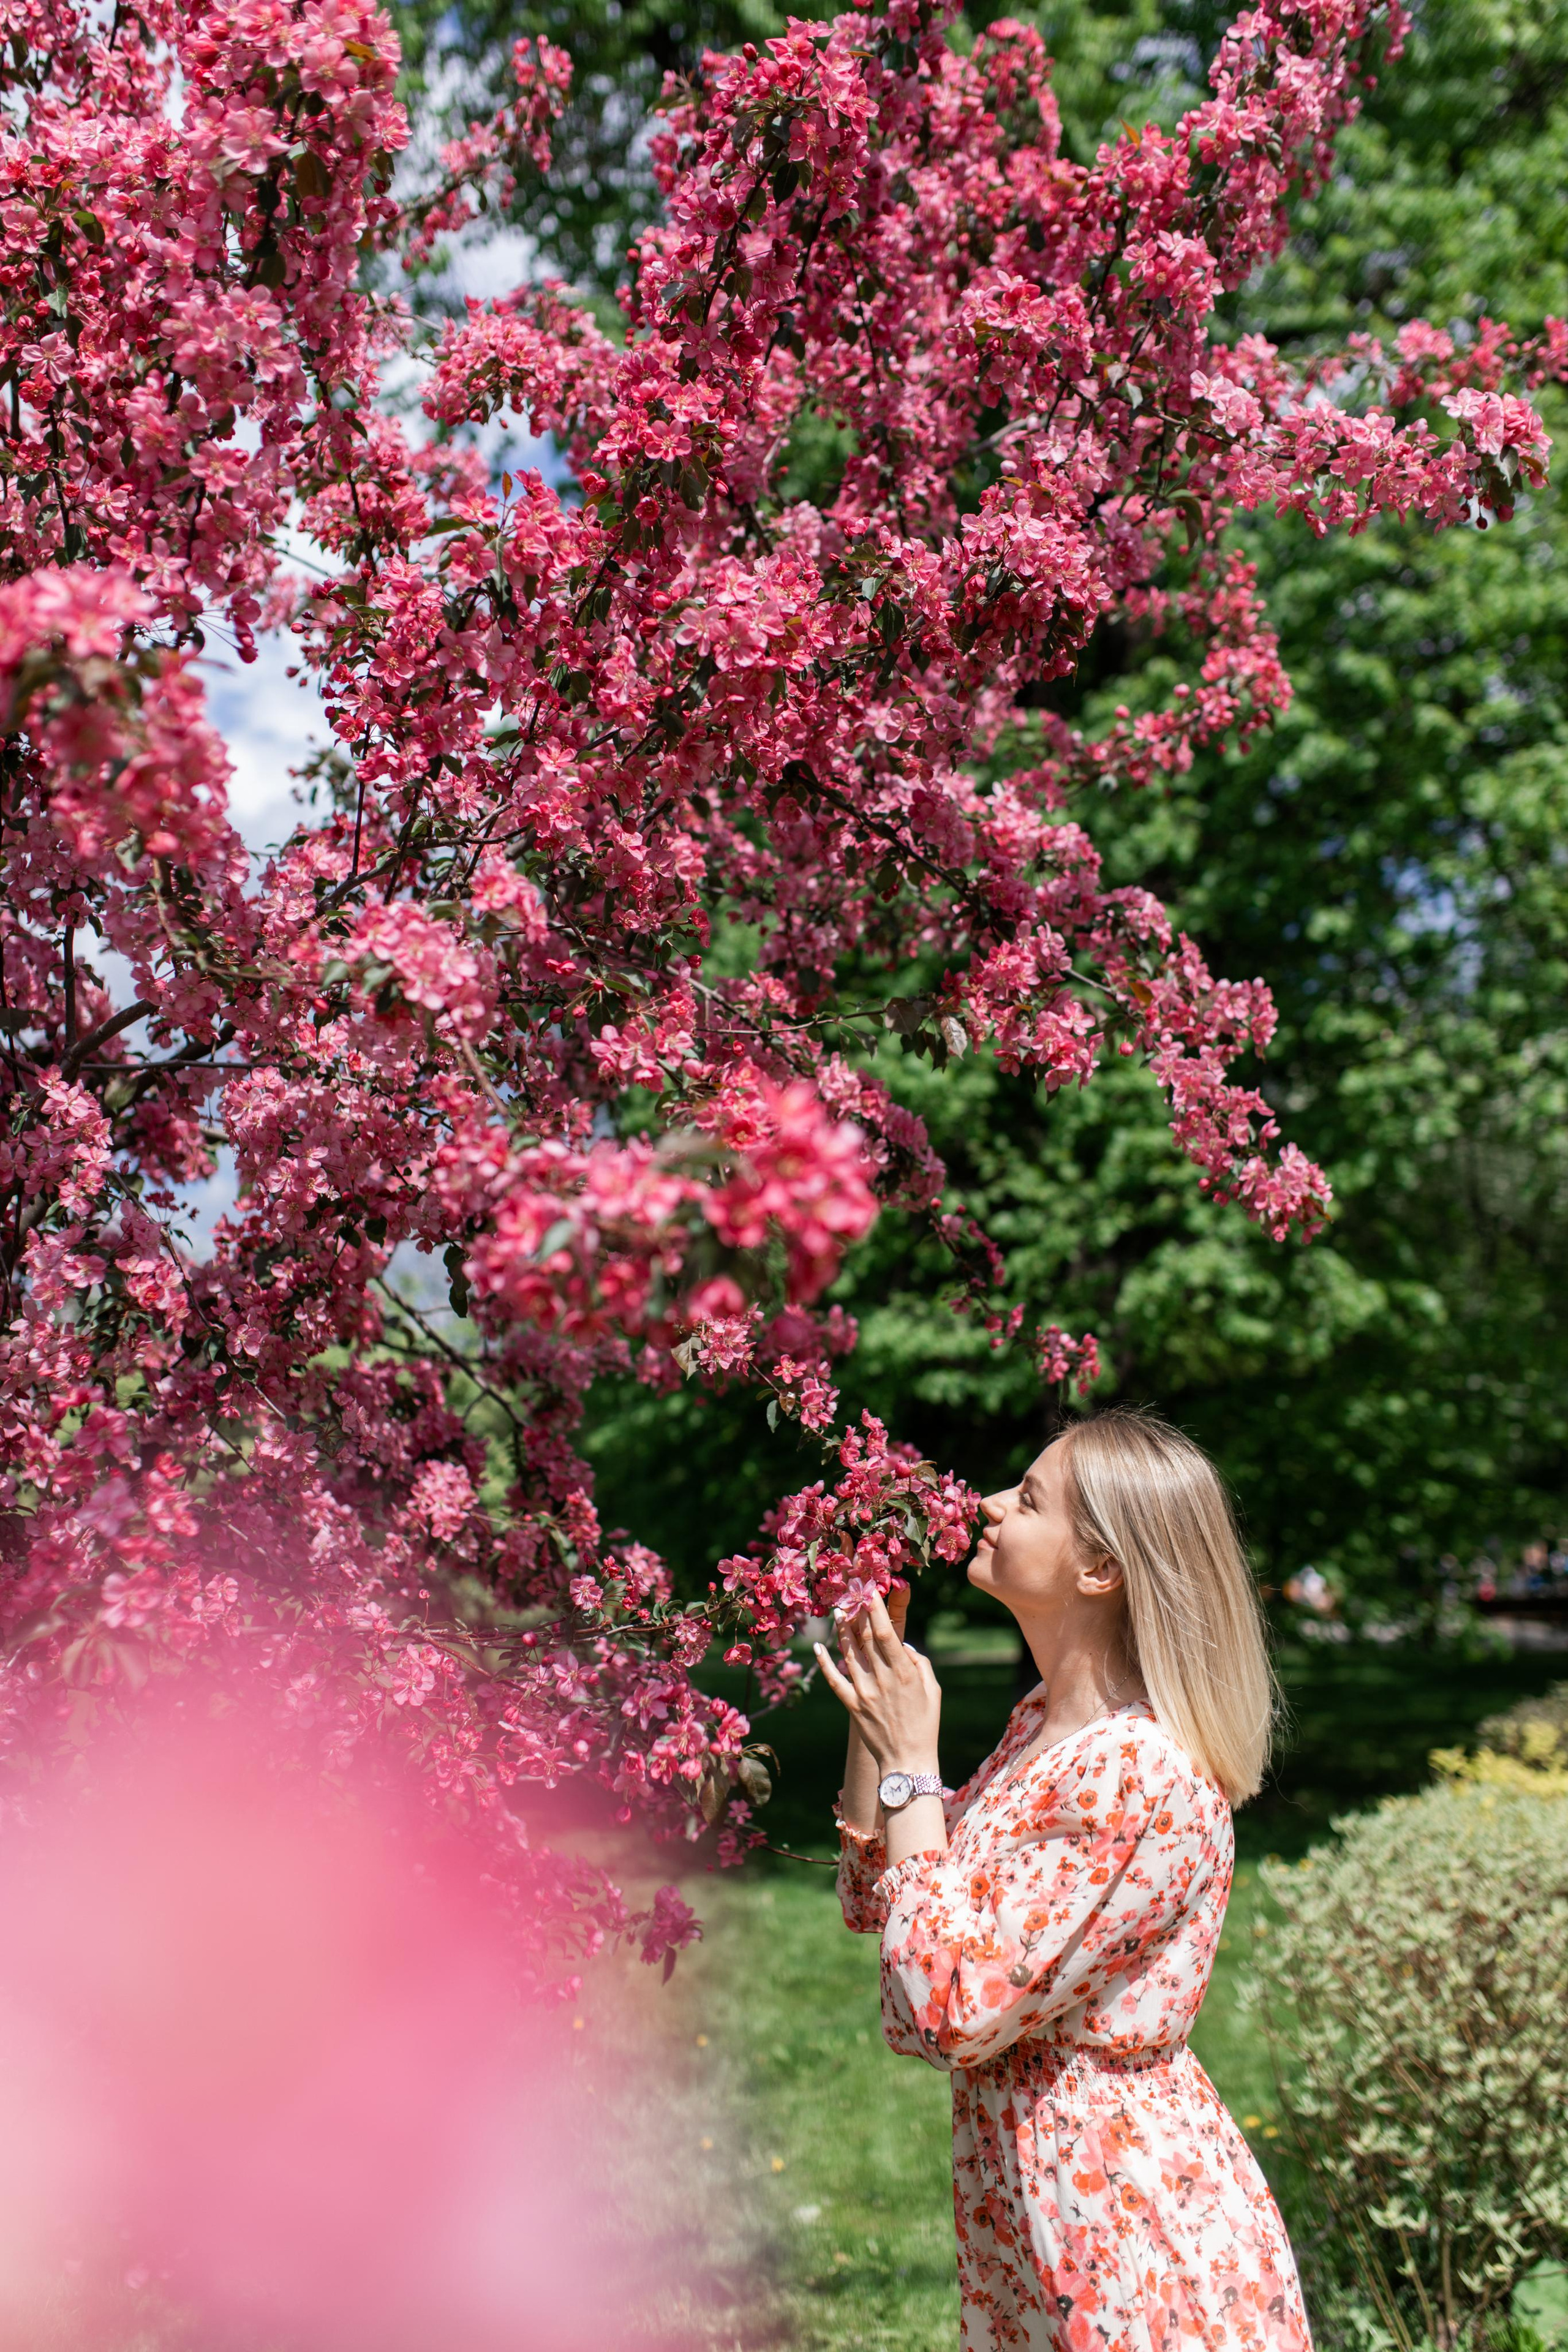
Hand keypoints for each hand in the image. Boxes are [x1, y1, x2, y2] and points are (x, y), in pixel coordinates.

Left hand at [815, 1586, 940, 1775]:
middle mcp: (882, 1679)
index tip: (870, 1592)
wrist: (907, 1760)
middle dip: (858, 1613)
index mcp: (904, 1673)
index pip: (885, 1632)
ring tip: (837, 1613)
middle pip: (865, 1638)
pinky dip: (824, 1663)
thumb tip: (903, 1645)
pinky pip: (834, 1680)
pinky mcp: (852, 1706)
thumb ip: (920, 1663)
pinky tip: (817, 1647)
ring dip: (841, 1630)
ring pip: (848, 1654)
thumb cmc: (925, 1724)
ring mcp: (864, 1692)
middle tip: (852, 1595)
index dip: (875, 1610)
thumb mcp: (933, 1691)